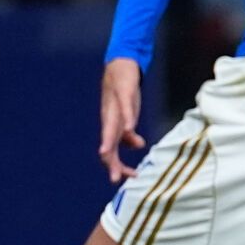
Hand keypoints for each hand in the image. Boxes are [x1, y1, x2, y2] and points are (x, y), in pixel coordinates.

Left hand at [99, 58, 145, 181]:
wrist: (120, 65)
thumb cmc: (123, 94)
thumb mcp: (128, 117)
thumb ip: (130, 134)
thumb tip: (137, 147)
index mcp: (112, 128)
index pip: (112, 151)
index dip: (117, 166)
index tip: (128, 179)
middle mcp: (111, 120)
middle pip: (108, 144)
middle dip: (111, 162)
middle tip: (115, 179)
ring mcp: (116, 107)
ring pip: (111, 128)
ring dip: (110, 143)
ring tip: (107, 156)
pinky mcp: (124, 93)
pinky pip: (125, 108)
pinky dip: (126, 119)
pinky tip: (129, 128)